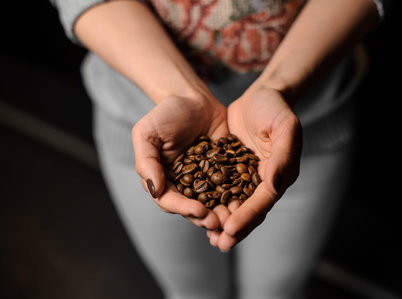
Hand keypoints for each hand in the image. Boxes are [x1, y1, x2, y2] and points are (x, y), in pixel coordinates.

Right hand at [131, 95, 227, 229]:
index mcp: (163, 180)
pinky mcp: (223, 171)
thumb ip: (147, 162)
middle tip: (219, 223)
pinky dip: (238, 194)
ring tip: (234, 219)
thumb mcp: (147, 134)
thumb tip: (155, 190)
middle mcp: (184, 184)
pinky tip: (247, 200)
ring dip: (223, 212)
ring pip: (213, 201)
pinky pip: (231, 185)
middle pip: (193, 207)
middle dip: (206, 217)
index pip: (170, 201)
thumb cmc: (165, 114)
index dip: (184, 208)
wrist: (193, 98)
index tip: (198, 211)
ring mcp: (205, 179)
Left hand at [208, 87, 301, 250]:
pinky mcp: (233, 168)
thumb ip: (282, 156)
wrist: (261, 95)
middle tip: (219, 244)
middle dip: (236, 228)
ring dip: (224, 221)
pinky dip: (214, 202)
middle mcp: (265, 180)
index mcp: (280, 174)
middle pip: (250, 209)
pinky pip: (223, 189)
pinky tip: (201, 212)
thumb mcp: (285, 127)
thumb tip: (273, 186)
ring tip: (210, 238)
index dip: (248, 216)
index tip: (230, 230)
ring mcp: (248, 176)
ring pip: (235, 204)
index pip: (263, 201)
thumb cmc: (275, 108)